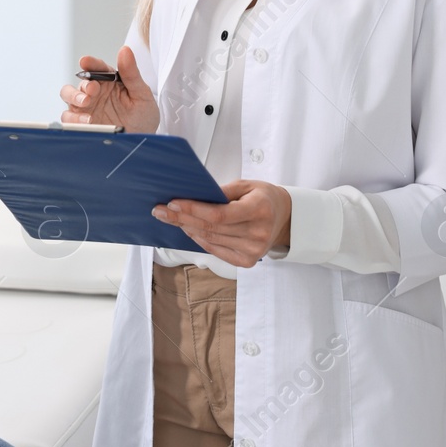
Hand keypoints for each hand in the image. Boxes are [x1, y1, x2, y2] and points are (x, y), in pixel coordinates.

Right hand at [59, 46, 159, 132]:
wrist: (141, 140)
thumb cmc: (143, 116)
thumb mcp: (142, 94)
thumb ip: (132, 73)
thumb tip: (125, 50)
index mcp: (108, 81)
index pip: (97, 67)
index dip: (90, 63)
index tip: (85, 61)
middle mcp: (94, 92)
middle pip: (79, 82)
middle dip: (82, 85)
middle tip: (92, 89)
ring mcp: (86, 108)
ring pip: (68, 97)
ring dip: (73, 97)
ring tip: (85, 103)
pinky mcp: (81, 123)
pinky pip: (69, 118)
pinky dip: (73, 118)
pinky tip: (86, 121)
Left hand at [152, 180, 291, 268]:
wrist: (285, 218)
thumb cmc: (263, 198)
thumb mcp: (247, 185)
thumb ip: (222, 191)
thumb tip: (194, 195)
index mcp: (259, 210)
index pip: (219, 214)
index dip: (193, 210)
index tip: (173, 203)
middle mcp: (258, 233)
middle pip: (211, 228)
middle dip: (182, 218)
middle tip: (160, 211)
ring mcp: (253, 251)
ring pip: (210, 240)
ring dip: (187, 228)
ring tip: (170, 218)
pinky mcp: (247, 261)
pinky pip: (215, 250)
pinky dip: (199, 239)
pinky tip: (188, 229)